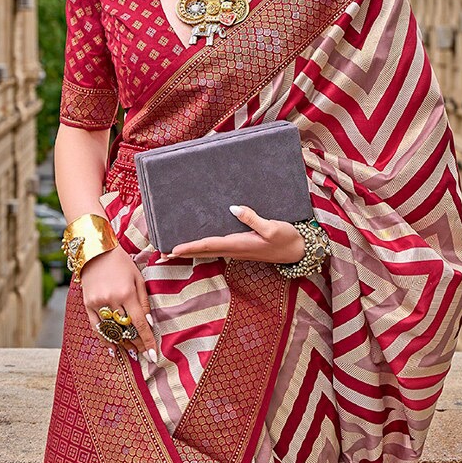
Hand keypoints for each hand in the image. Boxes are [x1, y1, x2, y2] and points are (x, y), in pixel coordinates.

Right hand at [78, 245, 158, 360]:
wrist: (96, 252)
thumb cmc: (122, 264)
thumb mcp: (138, 279)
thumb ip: (144, 302)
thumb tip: (149, 324)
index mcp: (127, 293)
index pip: (140, 324)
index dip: (147, 341)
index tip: (153, 355)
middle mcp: (111, 300)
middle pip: (126, 330)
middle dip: (136, 344)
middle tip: (144, 355)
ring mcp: (97, 303)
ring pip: (111, 330)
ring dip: (122, 344)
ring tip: (131, 352)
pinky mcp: (87, 304)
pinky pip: (96, 327)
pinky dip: (104, 339)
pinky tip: (112, 349)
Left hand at [170, 204, 305, 263]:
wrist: (299, 251)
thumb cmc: (287, 239)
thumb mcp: (272, 227)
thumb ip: (253, 218)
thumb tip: (233, 208)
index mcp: (239, 244)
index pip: (209, 245)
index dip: (190, 247)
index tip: (173, 249)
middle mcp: (235, 249)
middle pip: (203, 251)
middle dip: (183, 253)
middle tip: (162, 254)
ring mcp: (237, 250)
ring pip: (208, 251)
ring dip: (191, 251)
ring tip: (173, 250)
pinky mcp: (241, 247)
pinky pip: (216, 248)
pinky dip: (203, 247)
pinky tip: (198, 244)